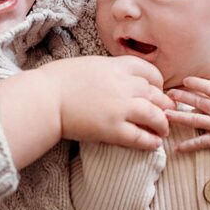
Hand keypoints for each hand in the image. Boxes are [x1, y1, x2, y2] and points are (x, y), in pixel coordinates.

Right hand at [41, 56, 173, 150]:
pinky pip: (140, 137)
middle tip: (165, 114)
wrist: (44, 98)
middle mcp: (124, 85)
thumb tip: (116, 78)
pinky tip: (153, 144)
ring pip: (155, 116)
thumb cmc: (58, 80)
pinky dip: (150, 142)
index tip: (157, 91)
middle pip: (156, 95)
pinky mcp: (113, 129)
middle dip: (164, 105)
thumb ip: (109, 71)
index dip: (158, 84)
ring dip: (162, 125)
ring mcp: (121, 107)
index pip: (151, 72)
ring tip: (162, 132)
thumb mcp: (89, 65)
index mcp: (118, 66)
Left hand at [165, 77, 209, 153]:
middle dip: (181, 97)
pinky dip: (188, 146)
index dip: (196, 83)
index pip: (209, 87)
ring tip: (165, 116)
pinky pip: (200, 142)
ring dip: (178, 117)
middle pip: (197, 101)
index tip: (185, 81)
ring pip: (194, 120)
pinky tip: (176, 148)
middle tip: (168, 95)